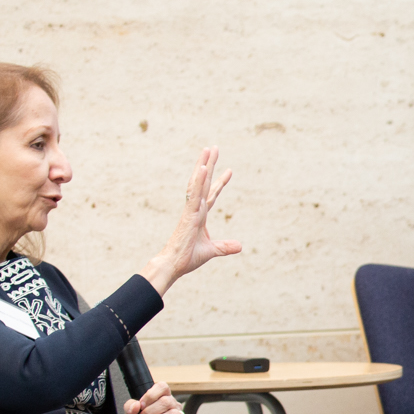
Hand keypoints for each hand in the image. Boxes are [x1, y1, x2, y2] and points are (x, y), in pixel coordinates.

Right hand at [142, 147, 242, 295]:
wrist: (173, 265)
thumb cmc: (187, 257)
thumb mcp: (211, 251)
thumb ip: (224, 246)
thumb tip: (240, 246)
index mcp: (200, 215)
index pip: (212, 194)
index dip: (220, 182)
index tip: (229, 170)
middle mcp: (195, 209)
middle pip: (204, 182)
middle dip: (210, 164)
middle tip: (214, 148)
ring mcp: (191, 210)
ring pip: (198, 183)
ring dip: (203, 166)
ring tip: (208, 150)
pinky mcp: (189, 215)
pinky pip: (194, 195)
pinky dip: (199, 181)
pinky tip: (203, 168)